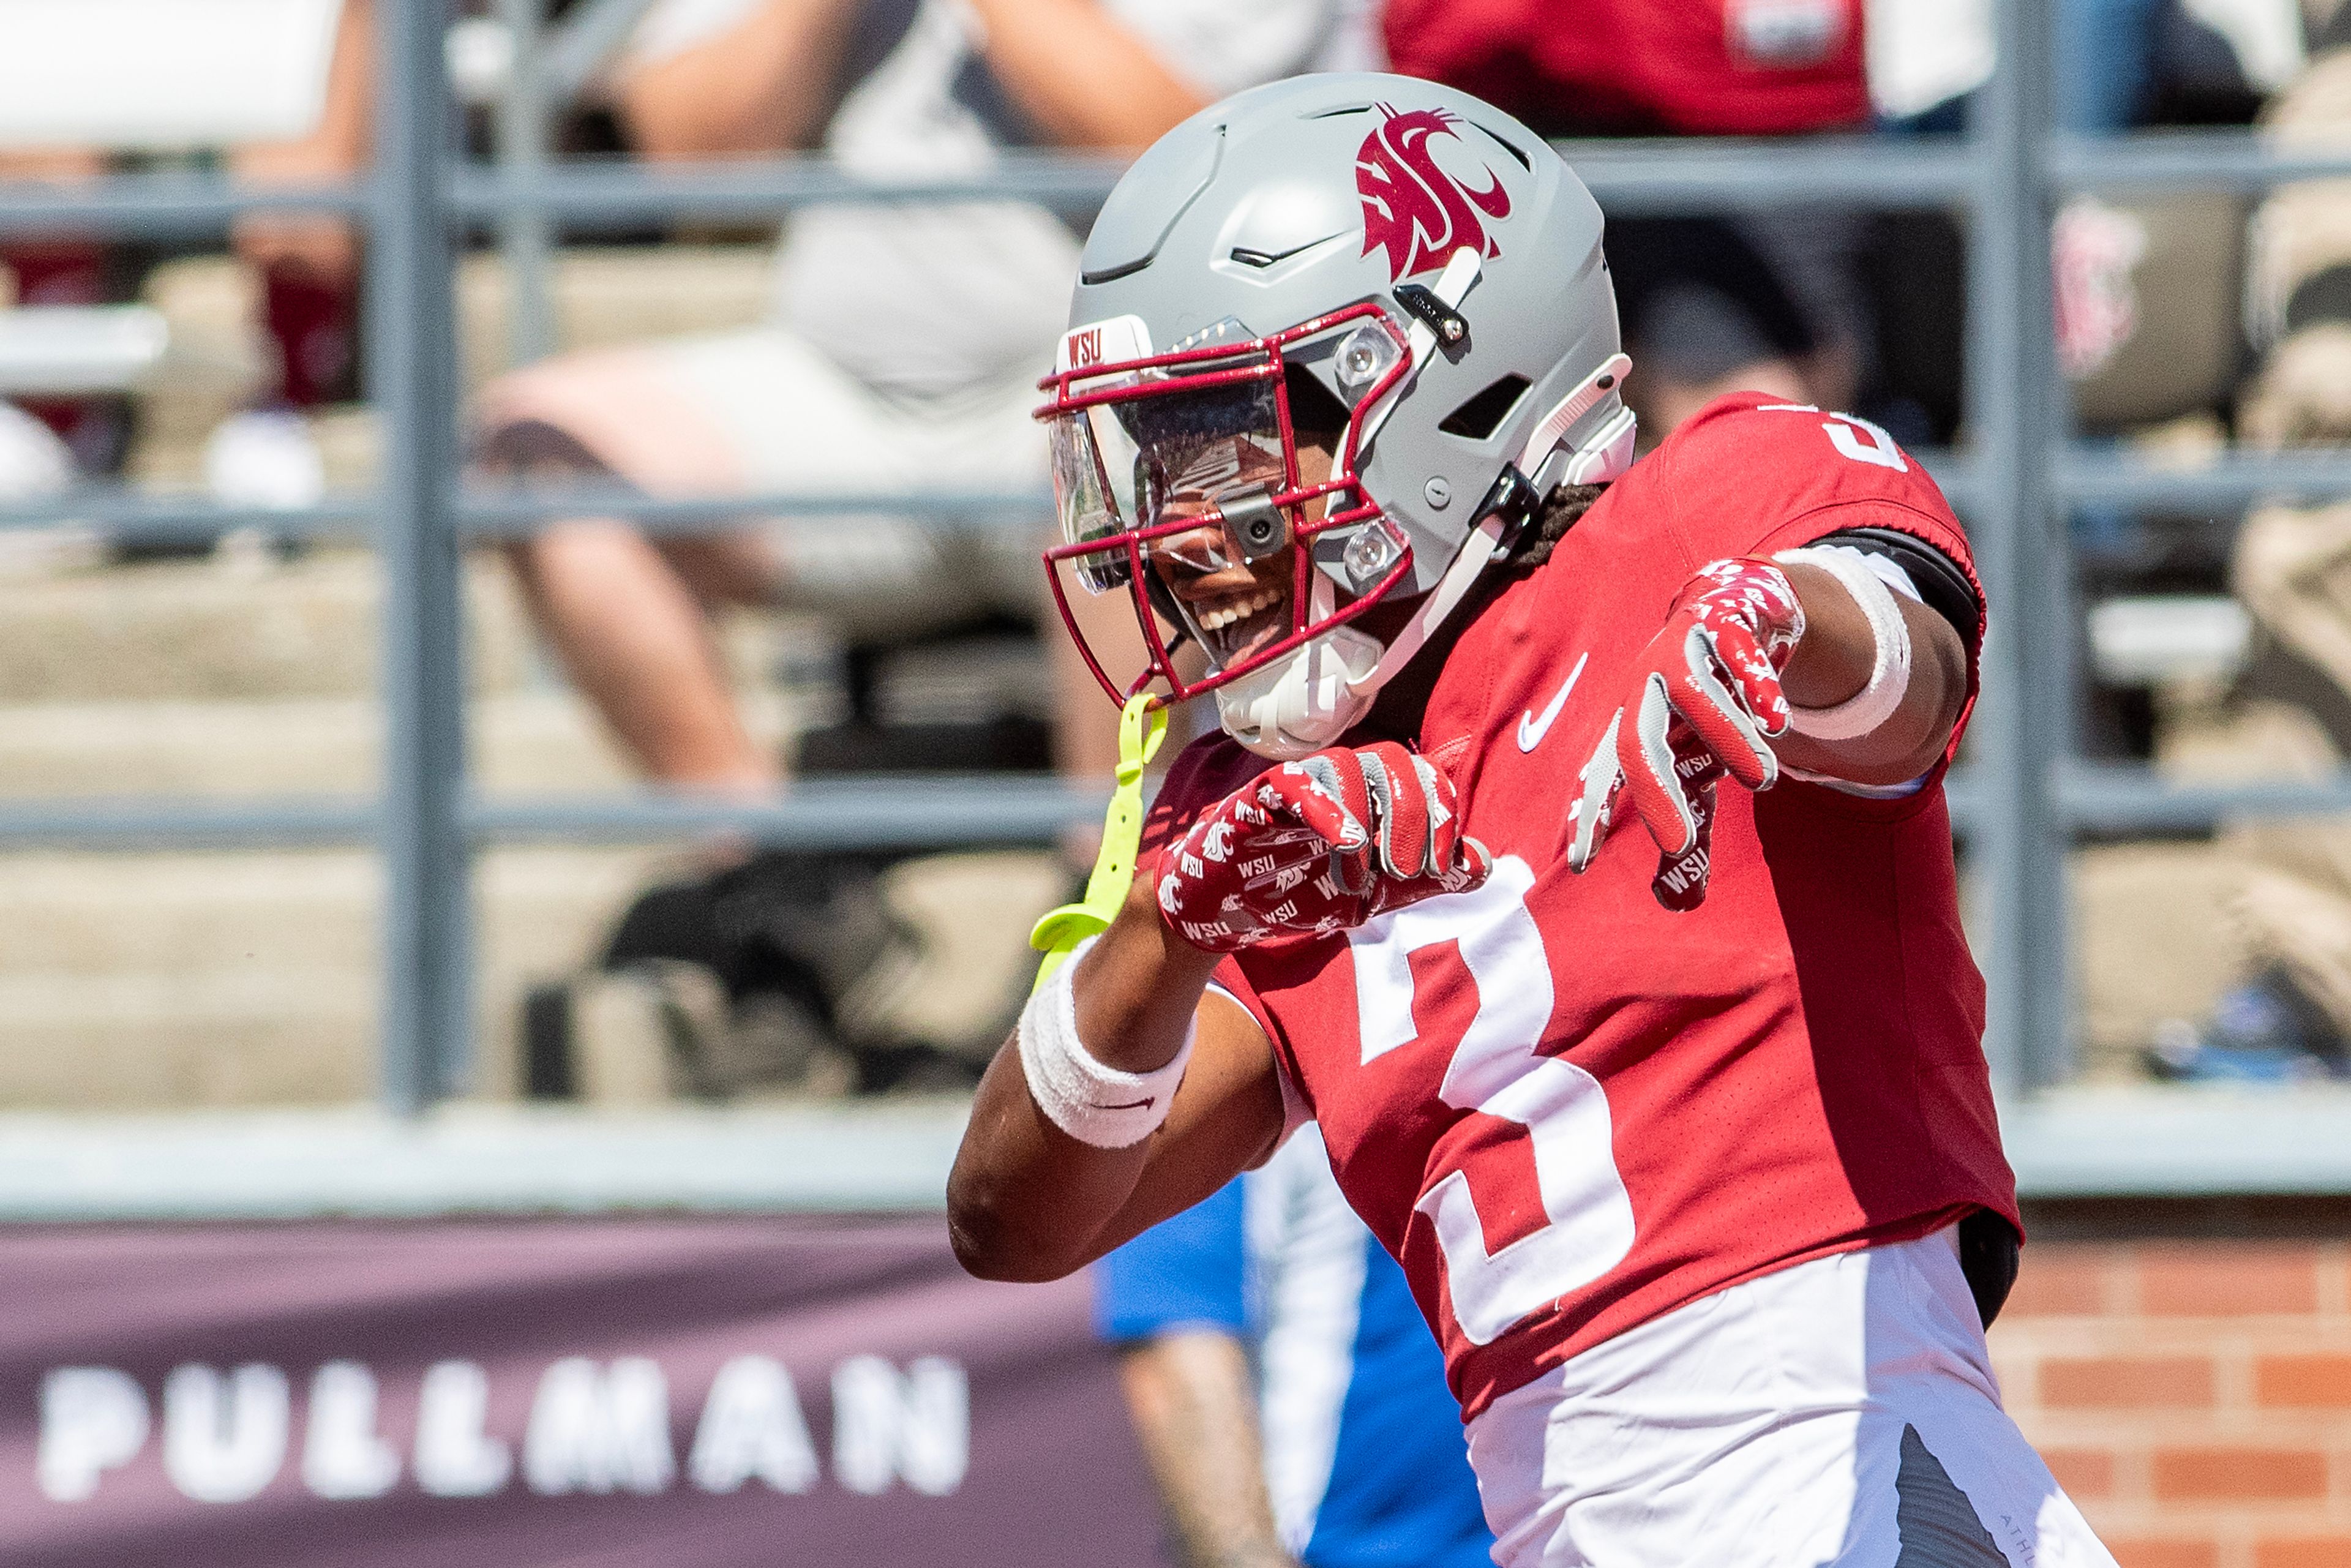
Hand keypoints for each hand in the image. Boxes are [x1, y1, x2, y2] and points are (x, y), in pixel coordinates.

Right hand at [1157, 742, 1490, 951]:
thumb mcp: (1375, 893)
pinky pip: (1298, 784)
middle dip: (1415, 815)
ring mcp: (1301, 783)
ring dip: (1370, 821)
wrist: (1228, 912)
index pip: (1424, 775)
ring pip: (1349, 765)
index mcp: (1373, 794)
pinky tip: (1346, 848)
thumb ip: (1426, 878)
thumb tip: (1484, 863)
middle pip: (1394, 761)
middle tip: (1412, 871)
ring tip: (1363, 879)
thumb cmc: (1299, 891)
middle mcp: (1341, 778)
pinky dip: (1329, 812)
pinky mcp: (1259, 797)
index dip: (1443, 814)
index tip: (1446, 867)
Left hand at [1565, 558, 1804, 909]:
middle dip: (1653, 793)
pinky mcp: (1721, 623)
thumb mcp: (1696, 772)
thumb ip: (1688, 835)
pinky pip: (1734, 651)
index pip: (1603, 775)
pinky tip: (1777, 720)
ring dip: (1726, 737)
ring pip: (1694, 694)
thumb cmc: (1703, 710)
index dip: (1591, 814)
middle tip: (1680, 843)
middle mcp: (1646, 691)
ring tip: (1763, 781)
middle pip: (1636, 741)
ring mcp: (1680, 653)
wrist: (1733, 612)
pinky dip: (1756, 684)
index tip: (1581, 862)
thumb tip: (1677, 908)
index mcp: (1631, 726)